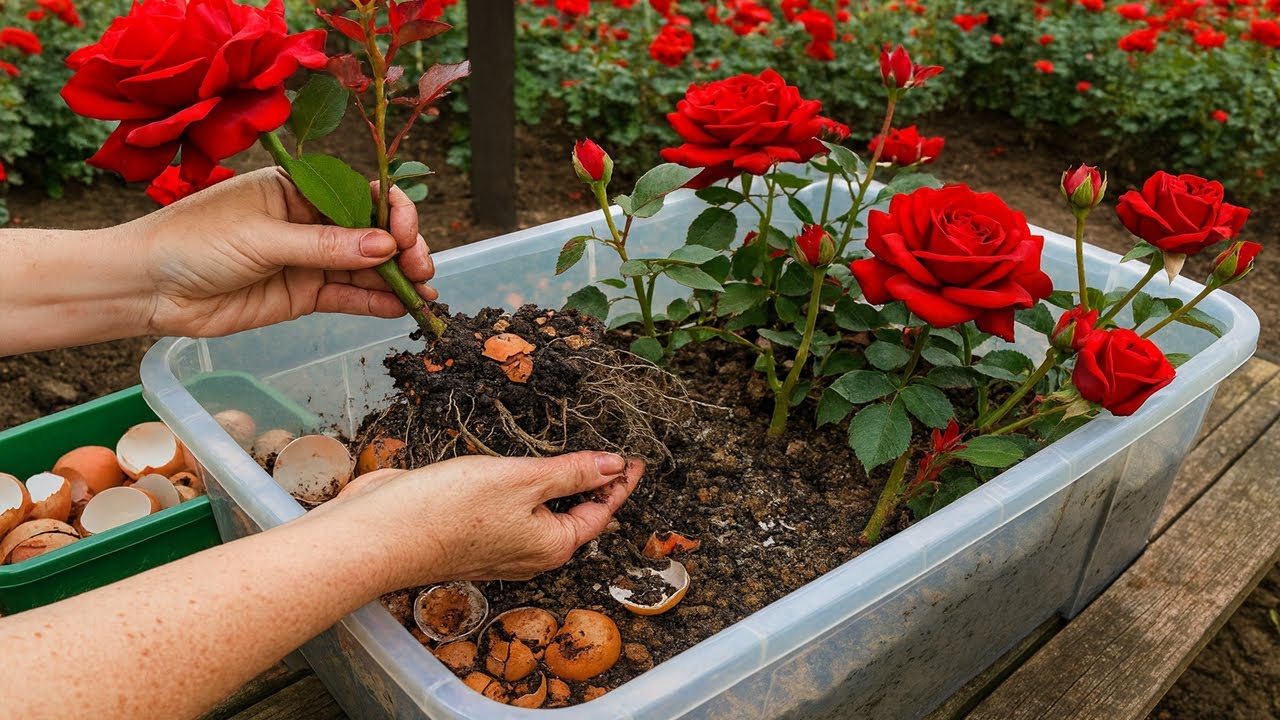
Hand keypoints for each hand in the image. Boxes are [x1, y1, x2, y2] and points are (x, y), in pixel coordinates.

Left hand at [131, 167, 436, 337]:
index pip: (360, 194)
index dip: (391, 212)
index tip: (404, 235)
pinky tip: (401, 307)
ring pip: (365, 267)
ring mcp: (307, 260)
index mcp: (297, 190)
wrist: (147, 288)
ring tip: (426, 293)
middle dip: (403, 248)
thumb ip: (325, 247)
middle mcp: (308, 222)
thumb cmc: (192, 243)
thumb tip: (386, 247)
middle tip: (423, 269)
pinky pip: (347, 297)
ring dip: (397, 278)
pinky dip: (375, 303)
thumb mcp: (261, 238)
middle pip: (371, 232)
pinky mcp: (302, 296)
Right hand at [319, 451, 644, 588]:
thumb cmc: (450, 510)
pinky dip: (524, 488)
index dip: (620, 481)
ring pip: (542, 513)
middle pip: (574, 516)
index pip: (601, 511)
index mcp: (553, 545)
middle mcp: (530, 552)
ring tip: (572, 455)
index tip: (635, 457)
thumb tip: (612, 466)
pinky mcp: (470, 533)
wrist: (380, 533)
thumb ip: (570, 474)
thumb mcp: (522, 480)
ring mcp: (499, 545)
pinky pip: (510, 509)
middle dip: (592, 485)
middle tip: (610, 452)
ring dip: (557, 485)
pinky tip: (520, 467)